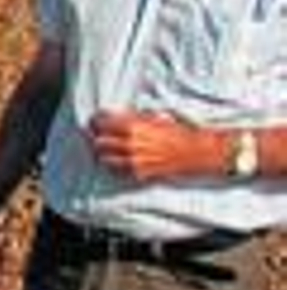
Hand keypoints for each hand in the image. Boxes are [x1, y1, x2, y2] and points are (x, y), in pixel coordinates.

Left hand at [88, 110, 224, 181]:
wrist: (193, 151)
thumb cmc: (175, 132)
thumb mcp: (152, 118)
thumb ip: (130, 118)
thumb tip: (110, 116)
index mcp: (132, 126)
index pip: (101, 122)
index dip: (96, 121)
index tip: (95, 121)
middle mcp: (130, 144)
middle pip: (98, 142)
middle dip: (96, 138)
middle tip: (97, 136)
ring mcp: (133, 160)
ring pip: (103, 158)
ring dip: (102, 153)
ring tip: (106, 150)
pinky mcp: (138, 173)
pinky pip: (116, 171)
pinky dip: (113, 166)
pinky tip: (117, 160)